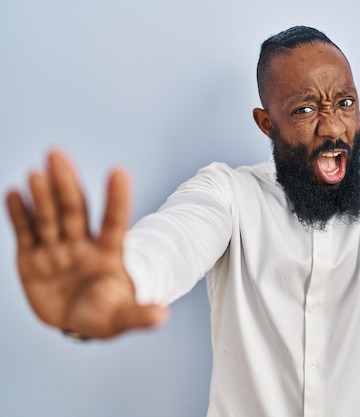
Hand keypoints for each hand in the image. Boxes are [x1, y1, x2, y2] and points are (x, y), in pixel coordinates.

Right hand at [6, 151, 167, 338]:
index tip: (119, 171)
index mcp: (109, 254)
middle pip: (75, 210)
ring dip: (42, 196)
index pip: (115, 221)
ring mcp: (56, 249)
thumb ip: (138, 315)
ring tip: (37, 173)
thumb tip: (162, 316)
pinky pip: (25, 233)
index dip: (117, 199)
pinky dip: (19, 214)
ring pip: (49, 217)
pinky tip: (15, 193)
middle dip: (66, 184)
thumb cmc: (105, 316)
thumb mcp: (122, 318)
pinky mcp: (32, 258)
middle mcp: (82, 245)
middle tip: (57, 155)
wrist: (77, 321)